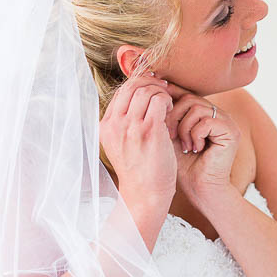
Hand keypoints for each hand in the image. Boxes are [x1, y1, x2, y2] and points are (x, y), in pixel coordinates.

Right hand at [97, 71, 176, 230]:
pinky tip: (171, 110)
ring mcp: (131, 127)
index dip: (138, 83)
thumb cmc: (138, 169)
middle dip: (150, 82)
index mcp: (105, 127)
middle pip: (131, 86)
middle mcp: (114, 125)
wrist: (144, 194)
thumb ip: (123, 122)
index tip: (152, 86)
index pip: (120, 92)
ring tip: (168, 102)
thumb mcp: (121, 144)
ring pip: (146, 90)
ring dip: (160, 91)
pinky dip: (167, 100)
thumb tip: (138, 95)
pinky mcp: (149, 131)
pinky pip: (159, 100)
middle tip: (163, 87)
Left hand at [164, 83, 238, 209]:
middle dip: (173, 117)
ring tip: (185, 146)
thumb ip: (165, 116)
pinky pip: (206, 121)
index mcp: (202, 113)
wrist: (199, 188)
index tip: (156, 113)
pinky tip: (195, 149)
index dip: (169, 101)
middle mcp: (216, 114)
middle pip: (188, 98)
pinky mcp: (231, 131)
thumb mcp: (169, 137)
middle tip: (171, 136)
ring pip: (196, 108)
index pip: (184, 94)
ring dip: (183, 128)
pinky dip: (195, 135)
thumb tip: (151, 93)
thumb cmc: (183, 166)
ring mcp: (226, 121)